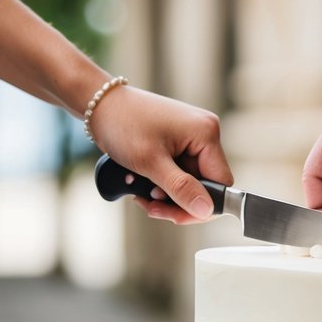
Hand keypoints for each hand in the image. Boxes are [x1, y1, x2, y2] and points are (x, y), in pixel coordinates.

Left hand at [88, 85, 232, 223]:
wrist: (100, 105)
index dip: (202, 205)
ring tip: (141, 193)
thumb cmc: (123, 123)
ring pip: (190, 182)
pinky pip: (179, 173)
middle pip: (204, 185)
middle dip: (177, 201)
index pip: (221, 183)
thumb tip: (206, 210)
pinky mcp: (179, 142)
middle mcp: (204, 133)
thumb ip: (181, 188)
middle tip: (151, 206)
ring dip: (166, 195)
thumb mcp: (151, 161)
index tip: (174, 215)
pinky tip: (142, 182)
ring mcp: (192, 138)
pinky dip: (162, 183)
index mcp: (206, 133)